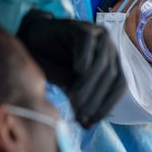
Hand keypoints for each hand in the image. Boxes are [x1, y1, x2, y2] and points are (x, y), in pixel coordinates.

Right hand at [17, 9, 125, 127]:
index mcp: (112, 62)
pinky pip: (87, 44)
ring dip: (89, 85)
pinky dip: (84, 59)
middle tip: (81, 115)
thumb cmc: (53, 64)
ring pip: (101, 64)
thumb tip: (87, 124)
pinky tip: (77, 71)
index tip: (92, 122)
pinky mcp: (82, 27)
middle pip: (112, 76)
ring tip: (74, 100)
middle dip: (97, 99)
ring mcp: (98, 35)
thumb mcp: (68, 86)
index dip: (107, 105)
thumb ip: (79, 100)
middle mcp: (109, 48)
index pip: (119, 85)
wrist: (32, 40)